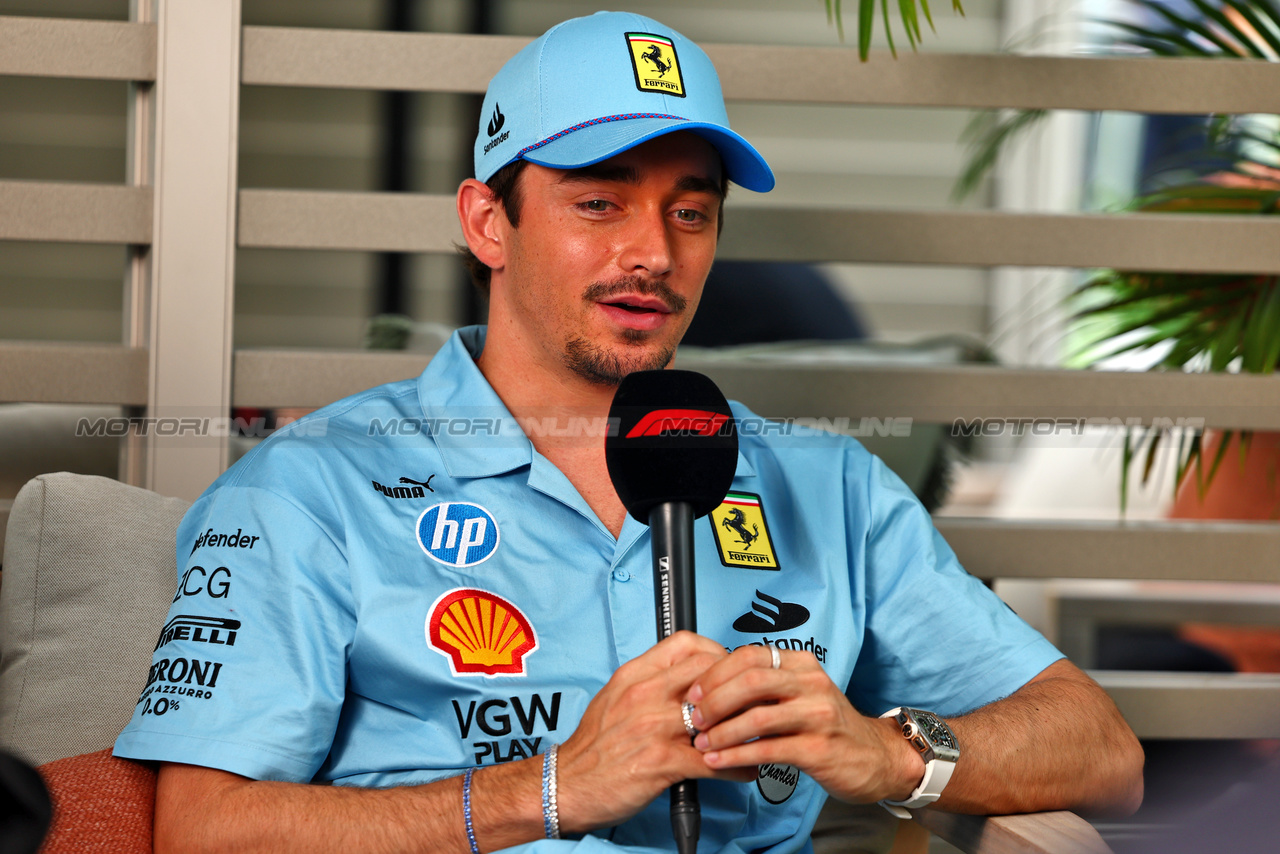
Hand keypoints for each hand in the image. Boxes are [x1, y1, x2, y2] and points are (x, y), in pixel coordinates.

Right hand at [555, 631, 755, 832]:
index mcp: (634, 675)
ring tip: (758, 735)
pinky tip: (744, 771)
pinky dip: (738, 767)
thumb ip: (648, 681)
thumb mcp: (614, 696)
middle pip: (709, 671)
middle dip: (736, 686)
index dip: (715, 652)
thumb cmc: (593, 745)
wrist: (567, 783)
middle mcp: (645, 695)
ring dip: (745, 727)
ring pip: (719, 714)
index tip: (726, 668)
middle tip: (749, 700)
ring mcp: (654, 727)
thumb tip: (684, 675)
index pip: (686, 644)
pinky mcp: (661, 762)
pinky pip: (714, 760)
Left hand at [684, 645, 921, 804]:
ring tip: (701, 743)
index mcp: (801, 664)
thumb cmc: (826, 725)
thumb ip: (765, 685)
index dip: (715, 673)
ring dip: (721, 732)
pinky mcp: (819, 748)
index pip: (749, 656)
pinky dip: (737, 755)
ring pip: (757, 716)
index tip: (693, 692)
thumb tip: (711, 686)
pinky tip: (719, 761)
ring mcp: (818, 715)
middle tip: (693, 718)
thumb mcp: (799, 692)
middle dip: (714, 701)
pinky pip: (768, 749)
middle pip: (751, 681)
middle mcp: (811, 683)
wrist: (874, 757)